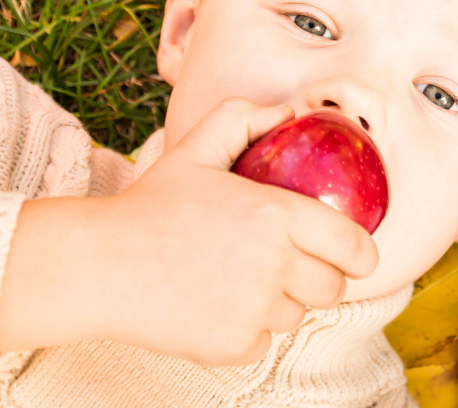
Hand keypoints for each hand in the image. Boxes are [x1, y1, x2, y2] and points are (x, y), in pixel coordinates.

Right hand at [0, 99, 378, 364]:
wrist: (95, 266)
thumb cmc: (149, 205)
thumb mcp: (195, 149)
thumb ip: (242, 120)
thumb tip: (287, 112)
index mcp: (277, 215)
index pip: (355, 247)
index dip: (361, 254)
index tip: (354, 256)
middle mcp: (274, 264)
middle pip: (333, 288)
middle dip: (320, 279)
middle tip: (291, 267)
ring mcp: (254, 310)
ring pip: (297, 316)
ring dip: (281, 304)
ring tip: (242, 283)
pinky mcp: (232, 346)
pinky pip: (264, 343)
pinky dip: (247, 332)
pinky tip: (216, 308)